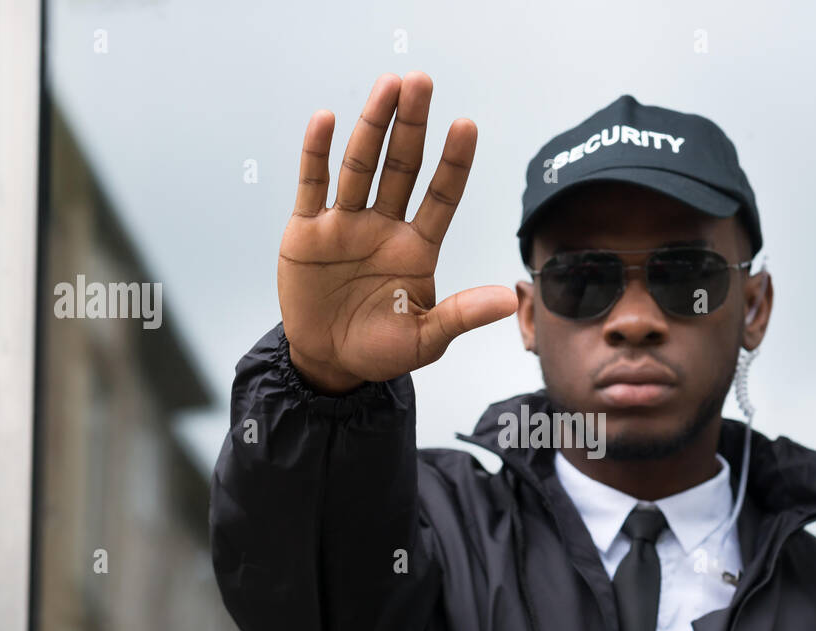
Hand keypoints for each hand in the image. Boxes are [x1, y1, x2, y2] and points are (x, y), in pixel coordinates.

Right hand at [278, 72, 516, 393]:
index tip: (467, 125)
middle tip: (421, 82)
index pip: (441, 197)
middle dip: (412, 126)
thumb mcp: (425, 339)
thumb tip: (508, 299)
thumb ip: (460, 315)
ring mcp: (345, 224)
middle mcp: (384, 227)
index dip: (454, 163)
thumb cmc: (381, 350)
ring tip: (388, 86)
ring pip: (360, 166)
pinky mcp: (307, 231)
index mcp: (417, 248)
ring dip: (373, 126)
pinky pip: (313, 185)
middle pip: (401, 167)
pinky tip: (326, 119)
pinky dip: (316, 153)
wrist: (329, 362)